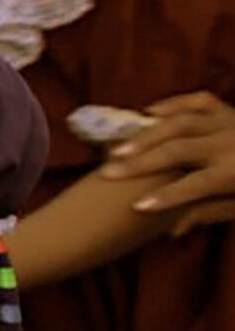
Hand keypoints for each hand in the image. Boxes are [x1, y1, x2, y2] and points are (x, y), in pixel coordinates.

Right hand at [100, 92, 234, 234]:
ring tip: (119, 147)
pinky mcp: (230, 110)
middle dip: (141, 163)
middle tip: (108, 173)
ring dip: (147, 135)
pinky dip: (172, 105)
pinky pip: (198, 101)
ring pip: (180, 122)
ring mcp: (229, 121)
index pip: (193, 186)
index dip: (165, 197)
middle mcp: (230, 141)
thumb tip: (175, 228)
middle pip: (177, 150)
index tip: (136, 207)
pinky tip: (149, 113)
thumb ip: (214, 212)